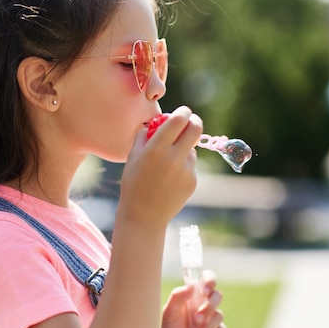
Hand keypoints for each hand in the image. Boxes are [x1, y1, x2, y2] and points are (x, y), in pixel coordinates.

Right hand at [119, 106, 202, 229]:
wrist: (143, 215)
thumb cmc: (134, 183)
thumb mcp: (133, 157)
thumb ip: (144, 136)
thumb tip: (156, 121)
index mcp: (155, 149)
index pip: (178, 120)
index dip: (183, 112)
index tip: (183, 111)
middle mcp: (173, 158)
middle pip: (196, 129)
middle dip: (195, 121)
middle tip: (191, 122)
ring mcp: (185, 170)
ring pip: (192, 150)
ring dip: (184, 149)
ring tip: (167, 166)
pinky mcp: (192, 181)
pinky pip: (191, 166)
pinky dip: (183, 166)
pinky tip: (170, 180)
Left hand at [155, 271, 225, 327]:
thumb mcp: (169, 312)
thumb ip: (177, 296)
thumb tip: (192, 286)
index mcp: (194, 295)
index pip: (208, 279)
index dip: (210, 281)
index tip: (203, 291)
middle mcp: (205, 304)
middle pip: (217, 296)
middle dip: (209, 307)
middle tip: (196, 319)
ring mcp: (212, 318)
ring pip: (219, 316)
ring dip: (206, 327)